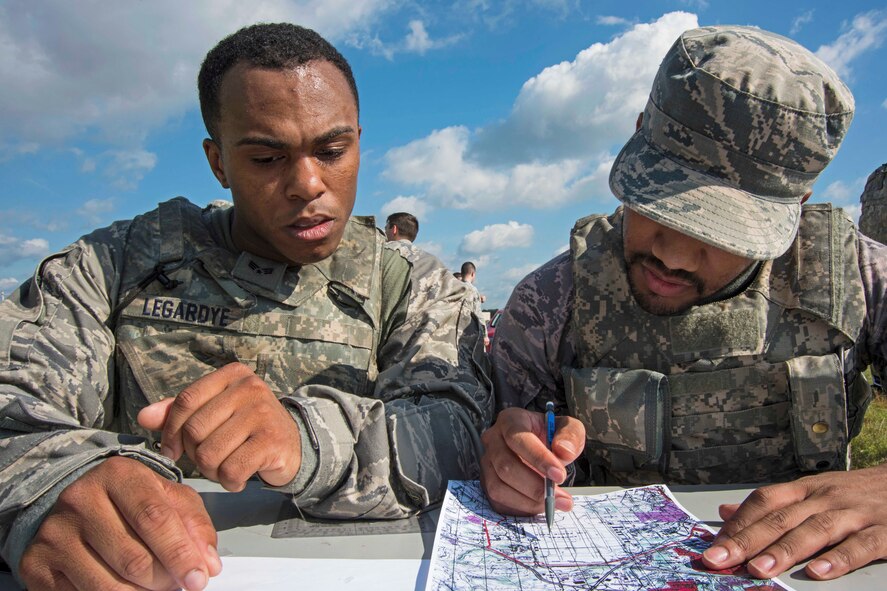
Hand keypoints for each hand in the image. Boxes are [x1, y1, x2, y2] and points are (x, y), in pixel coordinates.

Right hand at [19, 456, 220, 590]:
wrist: (79, 505)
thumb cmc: (133, 502)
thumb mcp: (169, 499)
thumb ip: (194, 525)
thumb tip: (209, 564)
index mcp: (118, 475)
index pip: (154, 518)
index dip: (181, 553)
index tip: (199, 578)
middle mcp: (80, 499)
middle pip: (134, 558)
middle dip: (164, 580)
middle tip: (176, 584)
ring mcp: (54, 533)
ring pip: (108, 585)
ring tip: (154, 587)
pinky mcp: (36, 564)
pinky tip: (125, 589)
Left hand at [138, 362, 300, 490]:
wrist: (294, 444)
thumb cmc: (246, 428)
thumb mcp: (215, 412)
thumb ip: (179, 413)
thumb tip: (142, 417)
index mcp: (232, 375)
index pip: (186, 401)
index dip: (171, 431)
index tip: (171, 450)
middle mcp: (249, 388)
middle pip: (195, 430)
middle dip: (195, 454)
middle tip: (209, 461)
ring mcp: (263, 413)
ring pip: (209, 453)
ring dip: (212, 471)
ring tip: (225, 468)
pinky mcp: (272, 441)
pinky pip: (231, 470)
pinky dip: (230, 481)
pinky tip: (239, 477)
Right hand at [480, 407, 584, 515]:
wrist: (542, 447)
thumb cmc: (552, 436)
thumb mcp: (568, 428)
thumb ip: (571, 436)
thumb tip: (564, 452)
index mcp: (510, 420)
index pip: (517, 438)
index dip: (537, 458)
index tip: (560, 475)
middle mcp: (493, 439)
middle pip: (505, 466)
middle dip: (534, 486)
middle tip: (559, 496)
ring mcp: (487, 463)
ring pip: (498, 487)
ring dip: (528, 501)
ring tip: (553, 502)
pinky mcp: (487, 483)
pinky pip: (498, 502)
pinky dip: (521, 508)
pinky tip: (540, 505)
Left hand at [701, 464, 886, 579]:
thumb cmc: (855, 493)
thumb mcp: (812, 492)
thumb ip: (771, 505)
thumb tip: (726, 512)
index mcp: (805, 489)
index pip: (763, 501)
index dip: (738, 523)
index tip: (713, 545)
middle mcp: (825, 498)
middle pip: (780, 518)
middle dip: (746, 540)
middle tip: (719, 560)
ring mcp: (854, 514)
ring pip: (814, 530)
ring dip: (784, 551)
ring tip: (758, 569)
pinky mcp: (885, 531)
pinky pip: (860, 546)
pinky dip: (838, 560)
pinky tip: (817, 573)